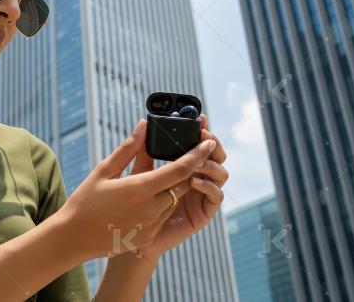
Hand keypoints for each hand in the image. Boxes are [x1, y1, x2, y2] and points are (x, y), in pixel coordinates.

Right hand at [56, 119, 217, 259]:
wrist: (74, 238)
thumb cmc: (85, 201)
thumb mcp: (103, 170)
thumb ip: (128, 148)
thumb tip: (144, 126)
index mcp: (141, 188)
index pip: (181, 169)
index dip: (198, 154)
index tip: (210, 142)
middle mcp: (151, 208)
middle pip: (184, 184)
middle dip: (187, 170)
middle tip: (183, 156)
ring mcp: (151, 225)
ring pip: (174, 200)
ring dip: (172, 188)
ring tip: (153, 180)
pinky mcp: (148, 236)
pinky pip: (163, 216)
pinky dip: (160, 205)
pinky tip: (140, 202)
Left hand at [130, 114, 228, 259]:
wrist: (133, 237)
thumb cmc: (133, 204)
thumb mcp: (137, 173)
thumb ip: (142, 151)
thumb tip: (142, 124)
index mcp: (183, 167)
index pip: (198, 145)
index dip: (202, 130)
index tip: (201, 117)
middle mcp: (197, 178)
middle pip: (216, 157)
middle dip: (212, 144)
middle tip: (204, 136)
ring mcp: (202, 195)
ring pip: (220, 174)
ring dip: (212, 164)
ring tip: (198, 161)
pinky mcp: (203, 213)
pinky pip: (216, 197)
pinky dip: (209, 186)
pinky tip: (194, 181)